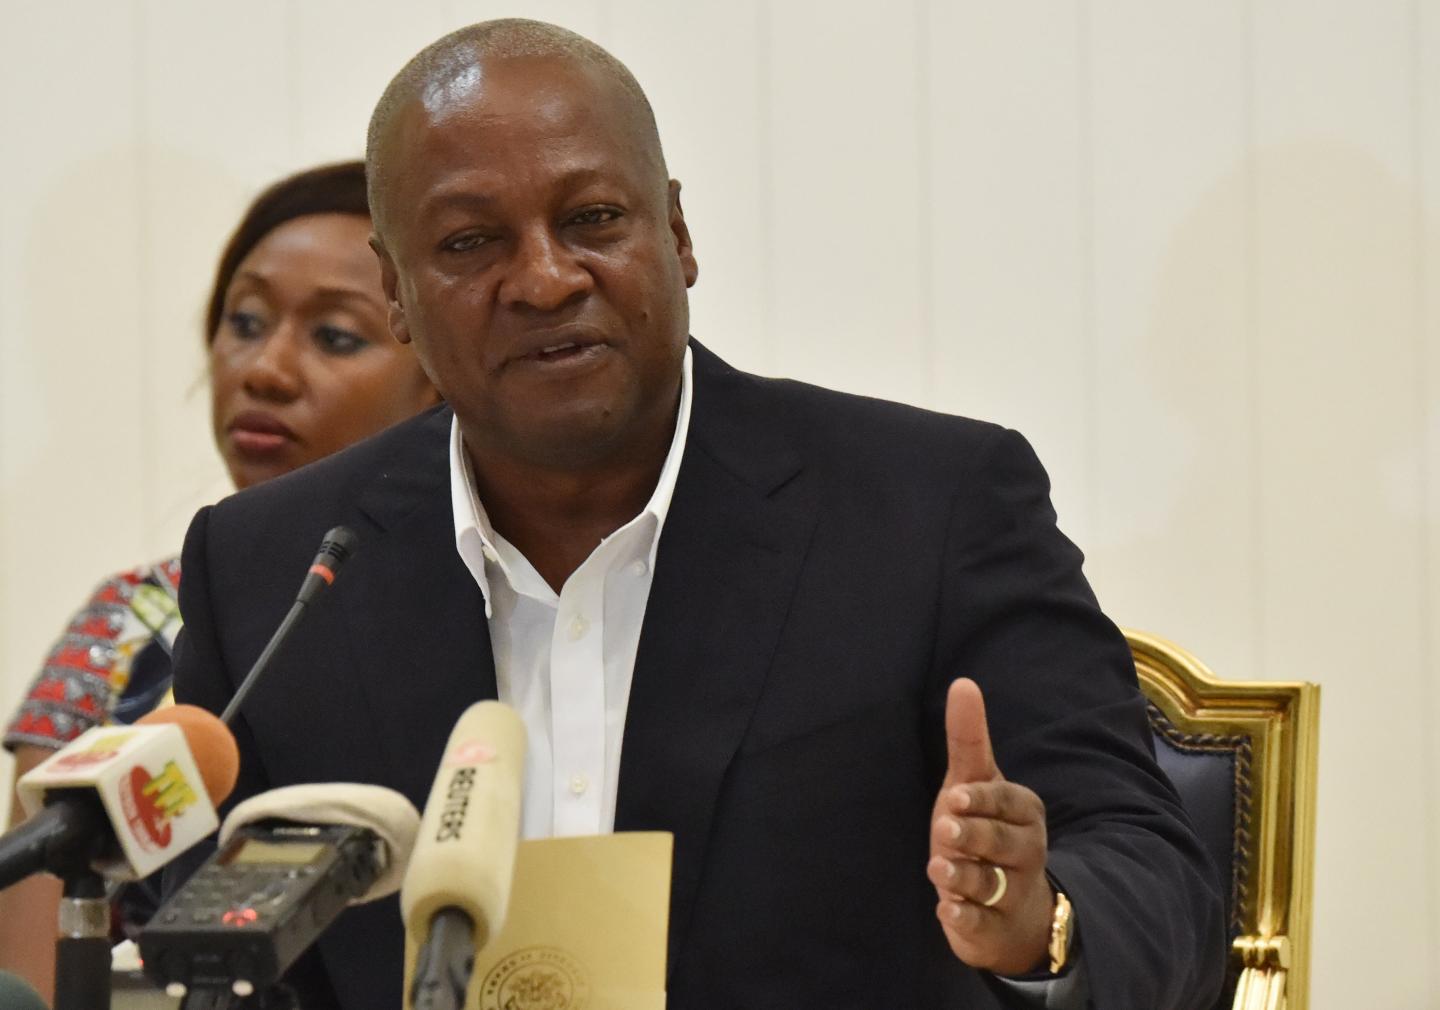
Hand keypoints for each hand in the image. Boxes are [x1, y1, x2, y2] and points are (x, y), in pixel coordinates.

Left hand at [928, 678, 1053, 975]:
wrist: (1012, 910)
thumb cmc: (986, 831)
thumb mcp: (975, 784)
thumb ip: (969, 739)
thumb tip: (963, 682)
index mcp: (1024, 813)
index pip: (1008, 803)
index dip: (982, 801)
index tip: (956, 797)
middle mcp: (1026, 852)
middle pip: (1002, 842)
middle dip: (974, 836)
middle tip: (944, 830)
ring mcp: (1013, 893)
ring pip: (991, 884)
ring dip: (963, 876)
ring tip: (938, 869)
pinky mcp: (994, 928)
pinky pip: (983, 924)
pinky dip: (965, 919)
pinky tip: (946, 911)